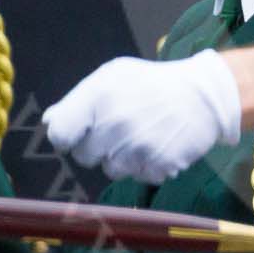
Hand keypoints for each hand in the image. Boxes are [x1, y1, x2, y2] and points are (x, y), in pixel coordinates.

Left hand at [43, 50, 244, 184]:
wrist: (204, 95)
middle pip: (84, 156)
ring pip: (110, 169)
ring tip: (142, 135)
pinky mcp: (158, 165)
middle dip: (97, 145)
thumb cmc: (153, 83)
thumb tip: (49, 121)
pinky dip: (146, 165)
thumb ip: (79, 99)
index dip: (67, 136)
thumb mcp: (114, 76)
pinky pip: (138, 176)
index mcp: (99, 98)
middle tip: (120, 129)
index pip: (60, 134)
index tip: (79, 133)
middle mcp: (115, 124)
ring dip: (122, 158)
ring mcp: (137, 148)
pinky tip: (158, 145)